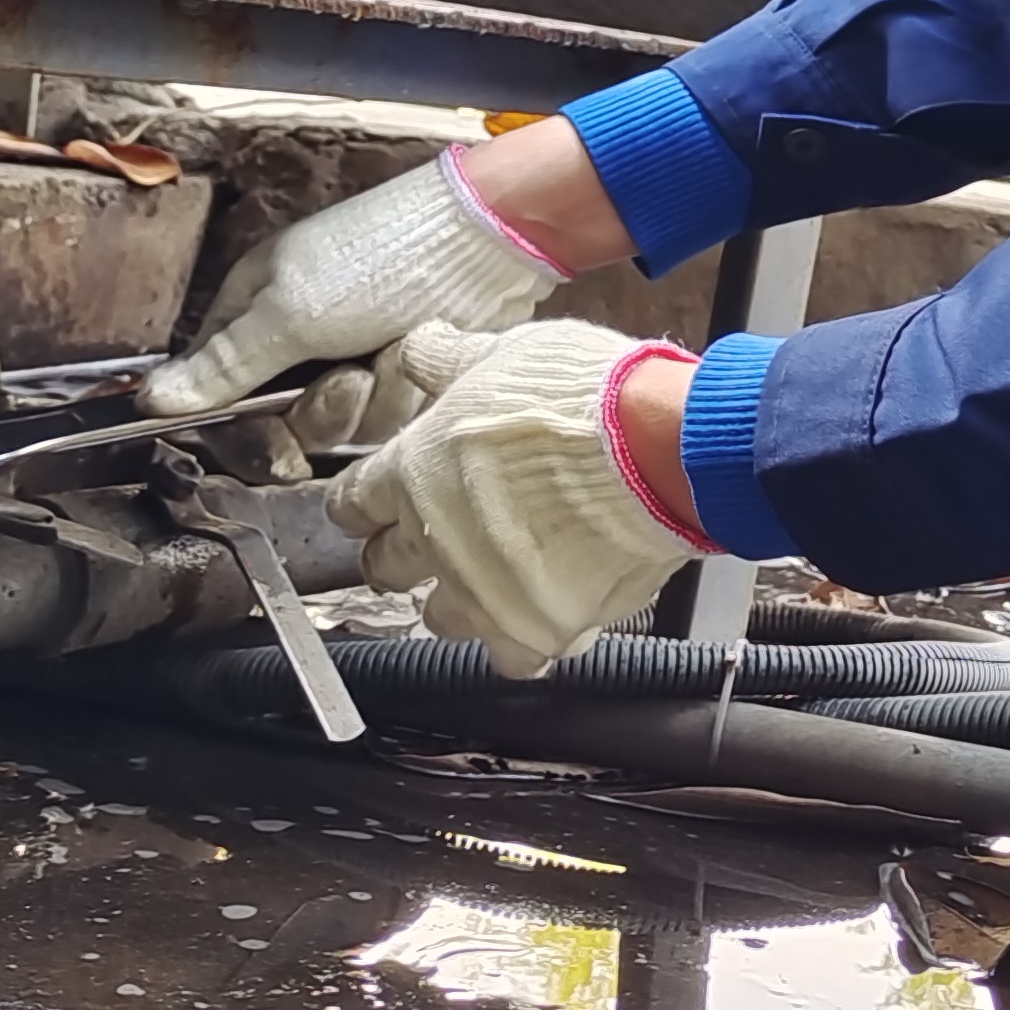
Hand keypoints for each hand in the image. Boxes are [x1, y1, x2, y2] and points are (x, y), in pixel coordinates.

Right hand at [141, 148, 564, 421]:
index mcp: (254, 309)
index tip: (268, 441)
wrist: (493, 240)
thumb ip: (224, 366)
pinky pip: (397, 414)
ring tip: (397, 348)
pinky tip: (428, 351)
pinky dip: (414, 388)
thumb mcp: (291, 314)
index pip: (217, 394)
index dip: (240, 427)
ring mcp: (355, 352)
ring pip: (347, 425)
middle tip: (350, 378)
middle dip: (326, 410)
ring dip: (377, 395)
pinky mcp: (405, 368)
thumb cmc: (384, 258)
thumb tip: (148, 401)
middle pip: (286, 422)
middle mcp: (300, 336)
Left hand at [326, 320, 709, 675]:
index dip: (362, 503)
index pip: (354, 502)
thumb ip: (453, 360)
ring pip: (440, 619)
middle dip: (403, 555)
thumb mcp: (508, 352)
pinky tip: (542, 617)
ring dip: (460, 601)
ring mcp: (482, 591)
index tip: (373, 504)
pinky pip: (511, 658)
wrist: (656, 450)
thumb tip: (419, 350)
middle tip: (434, 539)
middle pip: (385, 567)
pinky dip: (523, 644)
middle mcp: (434, 539)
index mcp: (414, 470)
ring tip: (491, 579)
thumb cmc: (584, 397)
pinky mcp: (534, 628)